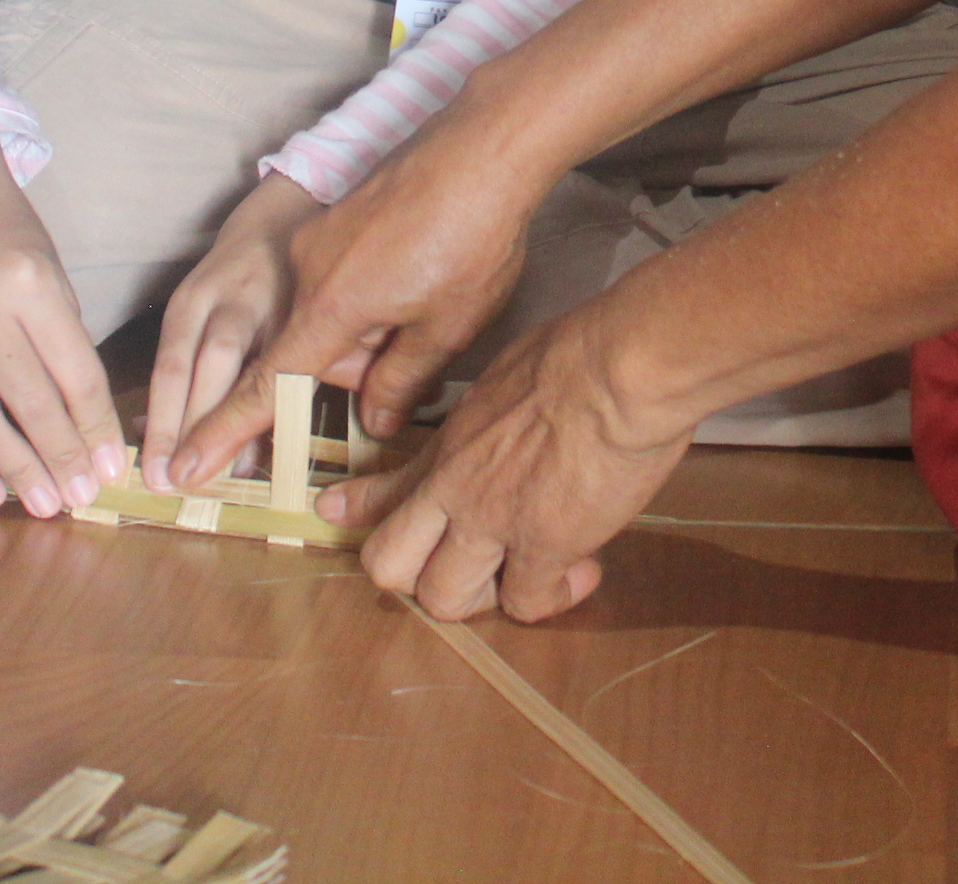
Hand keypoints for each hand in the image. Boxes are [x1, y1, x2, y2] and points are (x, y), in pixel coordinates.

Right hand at [0, 126, 125, 514]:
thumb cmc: (4, 223)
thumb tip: (84, 420)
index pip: (73, 376)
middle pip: (29, 406)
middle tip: (83, 501)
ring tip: (44, 505)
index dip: (96, 431)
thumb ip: (62, 337)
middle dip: (61, 461)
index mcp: (29, 284)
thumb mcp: (50, 268)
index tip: (112, 470)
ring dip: (14, 472)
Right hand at [163, 121, 545, 483]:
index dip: (225, 430)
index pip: (266, 384)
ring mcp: (320, 239)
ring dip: (369, 326)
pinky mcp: (338, 218)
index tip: (187, 465)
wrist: (483, 145)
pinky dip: (371, 292)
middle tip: (418, 345)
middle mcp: (308, 272)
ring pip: (329, 313)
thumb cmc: (471, 237)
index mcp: (328, 308)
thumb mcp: (446, 328)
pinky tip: (419, 273)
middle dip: (357, 364)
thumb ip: (400, 383)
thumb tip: (372, 420)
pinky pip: (338, 276)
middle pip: (311, 349)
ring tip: (430, 299)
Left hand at [325, 308, 686, 621]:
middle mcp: (456, 489)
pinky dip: (552, 596)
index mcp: (451, 443)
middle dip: (417, 576)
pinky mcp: (543, 549)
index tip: (337, 513)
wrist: (620, 369)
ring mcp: (493, 523)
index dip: (358, 509)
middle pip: (389, 564)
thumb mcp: (510, 375)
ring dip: (484, 597)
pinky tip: (581, 572)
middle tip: (468, 565)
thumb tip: (511, 420)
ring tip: (526, 575)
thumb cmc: (582, 353)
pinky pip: (526, 603)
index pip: (386, 488)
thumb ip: (495, 415)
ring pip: (444, 598)